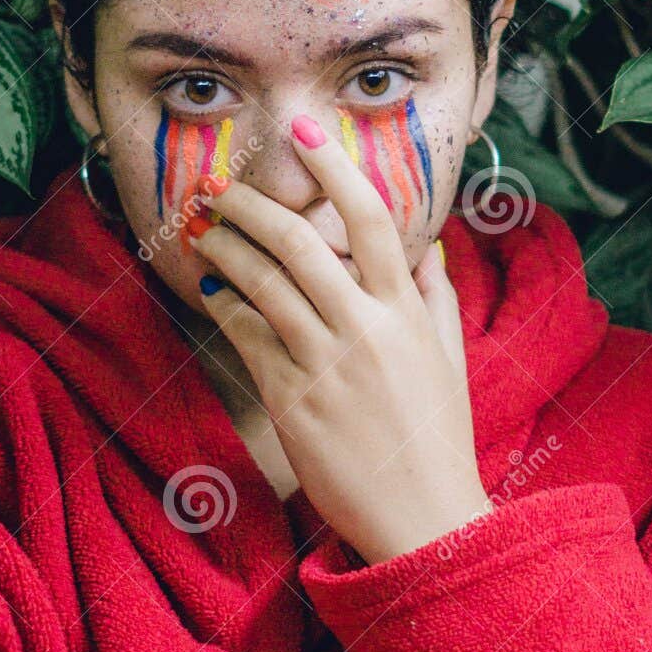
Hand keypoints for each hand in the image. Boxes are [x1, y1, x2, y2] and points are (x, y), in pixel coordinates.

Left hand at [188, 114, 489, 564]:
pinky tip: (211, 291)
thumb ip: (435, 300)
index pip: (373, 219)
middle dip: (253, 206)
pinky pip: (248, 337)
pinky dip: (225, 305)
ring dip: (225, 248)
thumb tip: (426, 248)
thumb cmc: (436, 440)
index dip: (335, 167)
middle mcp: (367, 329)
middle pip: (301, 243)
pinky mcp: (291, 401)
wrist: (421, 520)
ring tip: (202, 230)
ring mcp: (326, 365)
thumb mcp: (449, 361)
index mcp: (409, 312)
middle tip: (221, 188)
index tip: (305, 132)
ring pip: (264, 284)